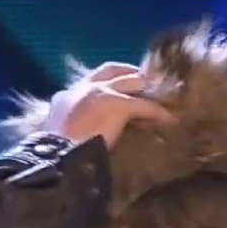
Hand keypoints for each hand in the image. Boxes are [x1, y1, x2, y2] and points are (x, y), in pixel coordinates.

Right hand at [44, 62, 175, 149]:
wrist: (58, 158)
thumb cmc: (56, 153)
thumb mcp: (60, 134)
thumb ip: (72, 126)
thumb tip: (82, 135)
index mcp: (66, 96)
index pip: (90, 80)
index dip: (107, 81)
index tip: (118, 86)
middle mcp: (83, 87)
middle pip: (112, 70)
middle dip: (130, 73)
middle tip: (147, 81)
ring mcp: (101, 93)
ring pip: (132, 82)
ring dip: (148, 89)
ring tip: (163, 96)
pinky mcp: (118, 104)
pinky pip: (145, 106)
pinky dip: (158, 112)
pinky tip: (170, 120)